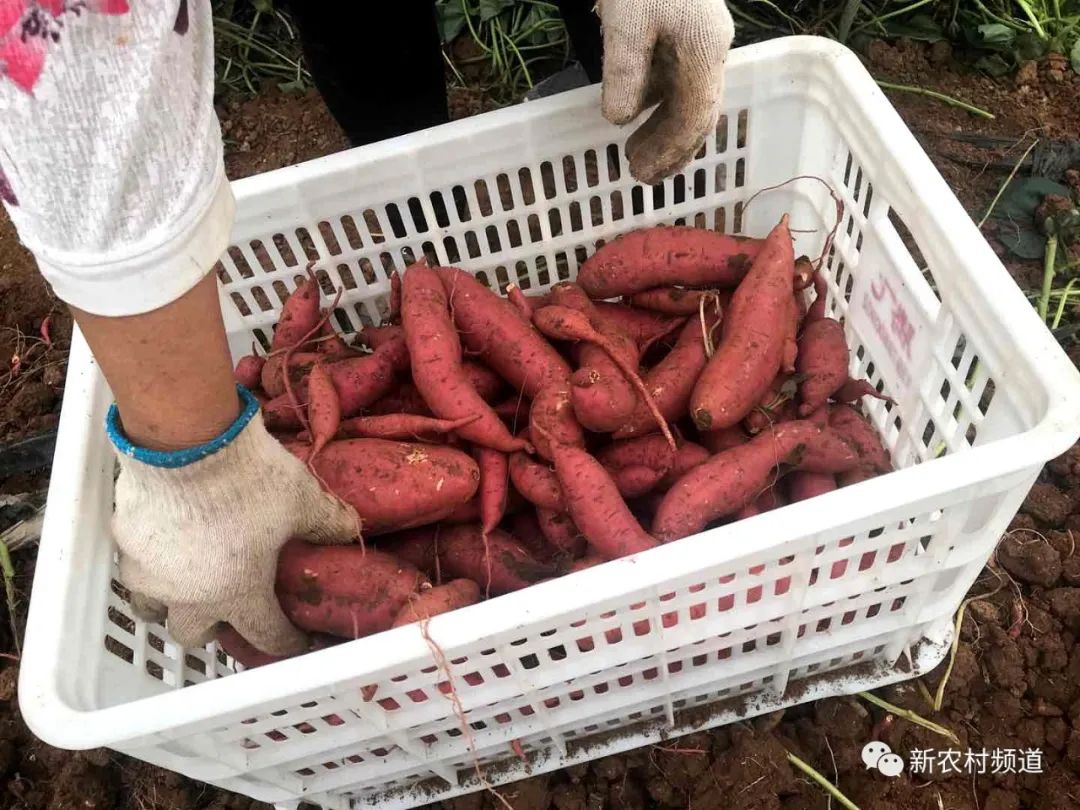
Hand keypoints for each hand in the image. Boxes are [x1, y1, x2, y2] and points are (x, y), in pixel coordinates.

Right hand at [111, 389, 358, 655]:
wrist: (186, 441)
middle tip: (229, 603)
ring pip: (152, 608)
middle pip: (194, 635)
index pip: (266, 637)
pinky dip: (149, 562)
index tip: (297, 640)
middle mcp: (188, 596)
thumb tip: (351, 530)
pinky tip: (164, 541)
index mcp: (239, 594)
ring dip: (169, 604)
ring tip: (185, 581)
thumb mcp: (303, 500)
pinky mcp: (122, 543)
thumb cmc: (249, 479)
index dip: (287, 643)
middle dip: (212, 627)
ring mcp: (149, 572)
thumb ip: (328, 522)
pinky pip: (133, 565)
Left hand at [598, 0, 733, 184]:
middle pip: (699, 111)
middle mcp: (711, 48)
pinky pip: (678, 77)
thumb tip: (620, 119)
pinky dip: (659, 103)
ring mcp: (700, 37)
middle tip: (641, 176)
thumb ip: (625, 73)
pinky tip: (638, 112)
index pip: (695, 116)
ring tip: (639, 153)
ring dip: (666, 129)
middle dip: (672, 148)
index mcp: (704, 49)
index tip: (642, 173)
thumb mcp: (626, 21)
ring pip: (689, 96)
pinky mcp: (685, 28)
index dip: (670, 150)